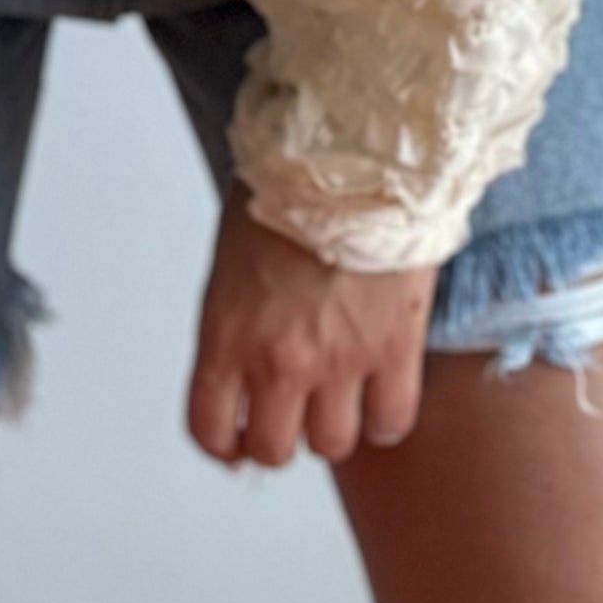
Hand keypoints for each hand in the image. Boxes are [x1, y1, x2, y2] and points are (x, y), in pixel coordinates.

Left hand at [186, 185, 440, 467]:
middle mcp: (277, 359)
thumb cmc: (288, 185)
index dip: (223, 446)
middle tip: (292, 414)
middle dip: (279, 436)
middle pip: (272, 449)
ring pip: (331, 445)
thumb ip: (235, 315)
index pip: (209, 428)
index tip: (235, 444)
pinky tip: (381, 396)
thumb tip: (244, 350)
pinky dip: (384, 420)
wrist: (350, 153)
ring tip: (340, 398)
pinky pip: (390, 421)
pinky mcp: (393, 351)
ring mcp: (338, 360)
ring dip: (333, 428)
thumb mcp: (231, 255)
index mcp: (224, 332)